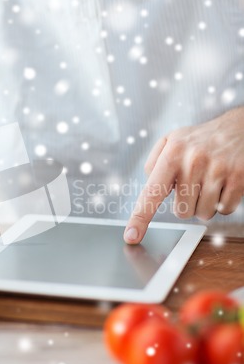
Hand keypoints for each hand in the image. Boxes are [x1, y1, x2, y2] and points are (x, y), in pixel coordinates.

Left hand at [124, 107, 243, 243]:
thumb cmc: (200, 140)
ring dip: (205, 204)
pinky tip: (224, 184)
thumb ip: (154, 163)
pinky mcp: (238, 178)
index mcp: (173, 153)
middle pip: (181, 212)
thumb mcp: (172, 140)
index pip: (152, 192)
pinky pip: (224, 210)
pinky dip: (223, 202)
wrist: (239, 127)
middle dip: (187, 203)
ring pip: (203, 214)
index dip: (140, 217)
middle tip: (195, 184)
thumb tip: (149, 185)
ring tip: (210, 182)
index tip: (131, 236)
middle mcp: (193, 161)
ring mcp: (217, 169)